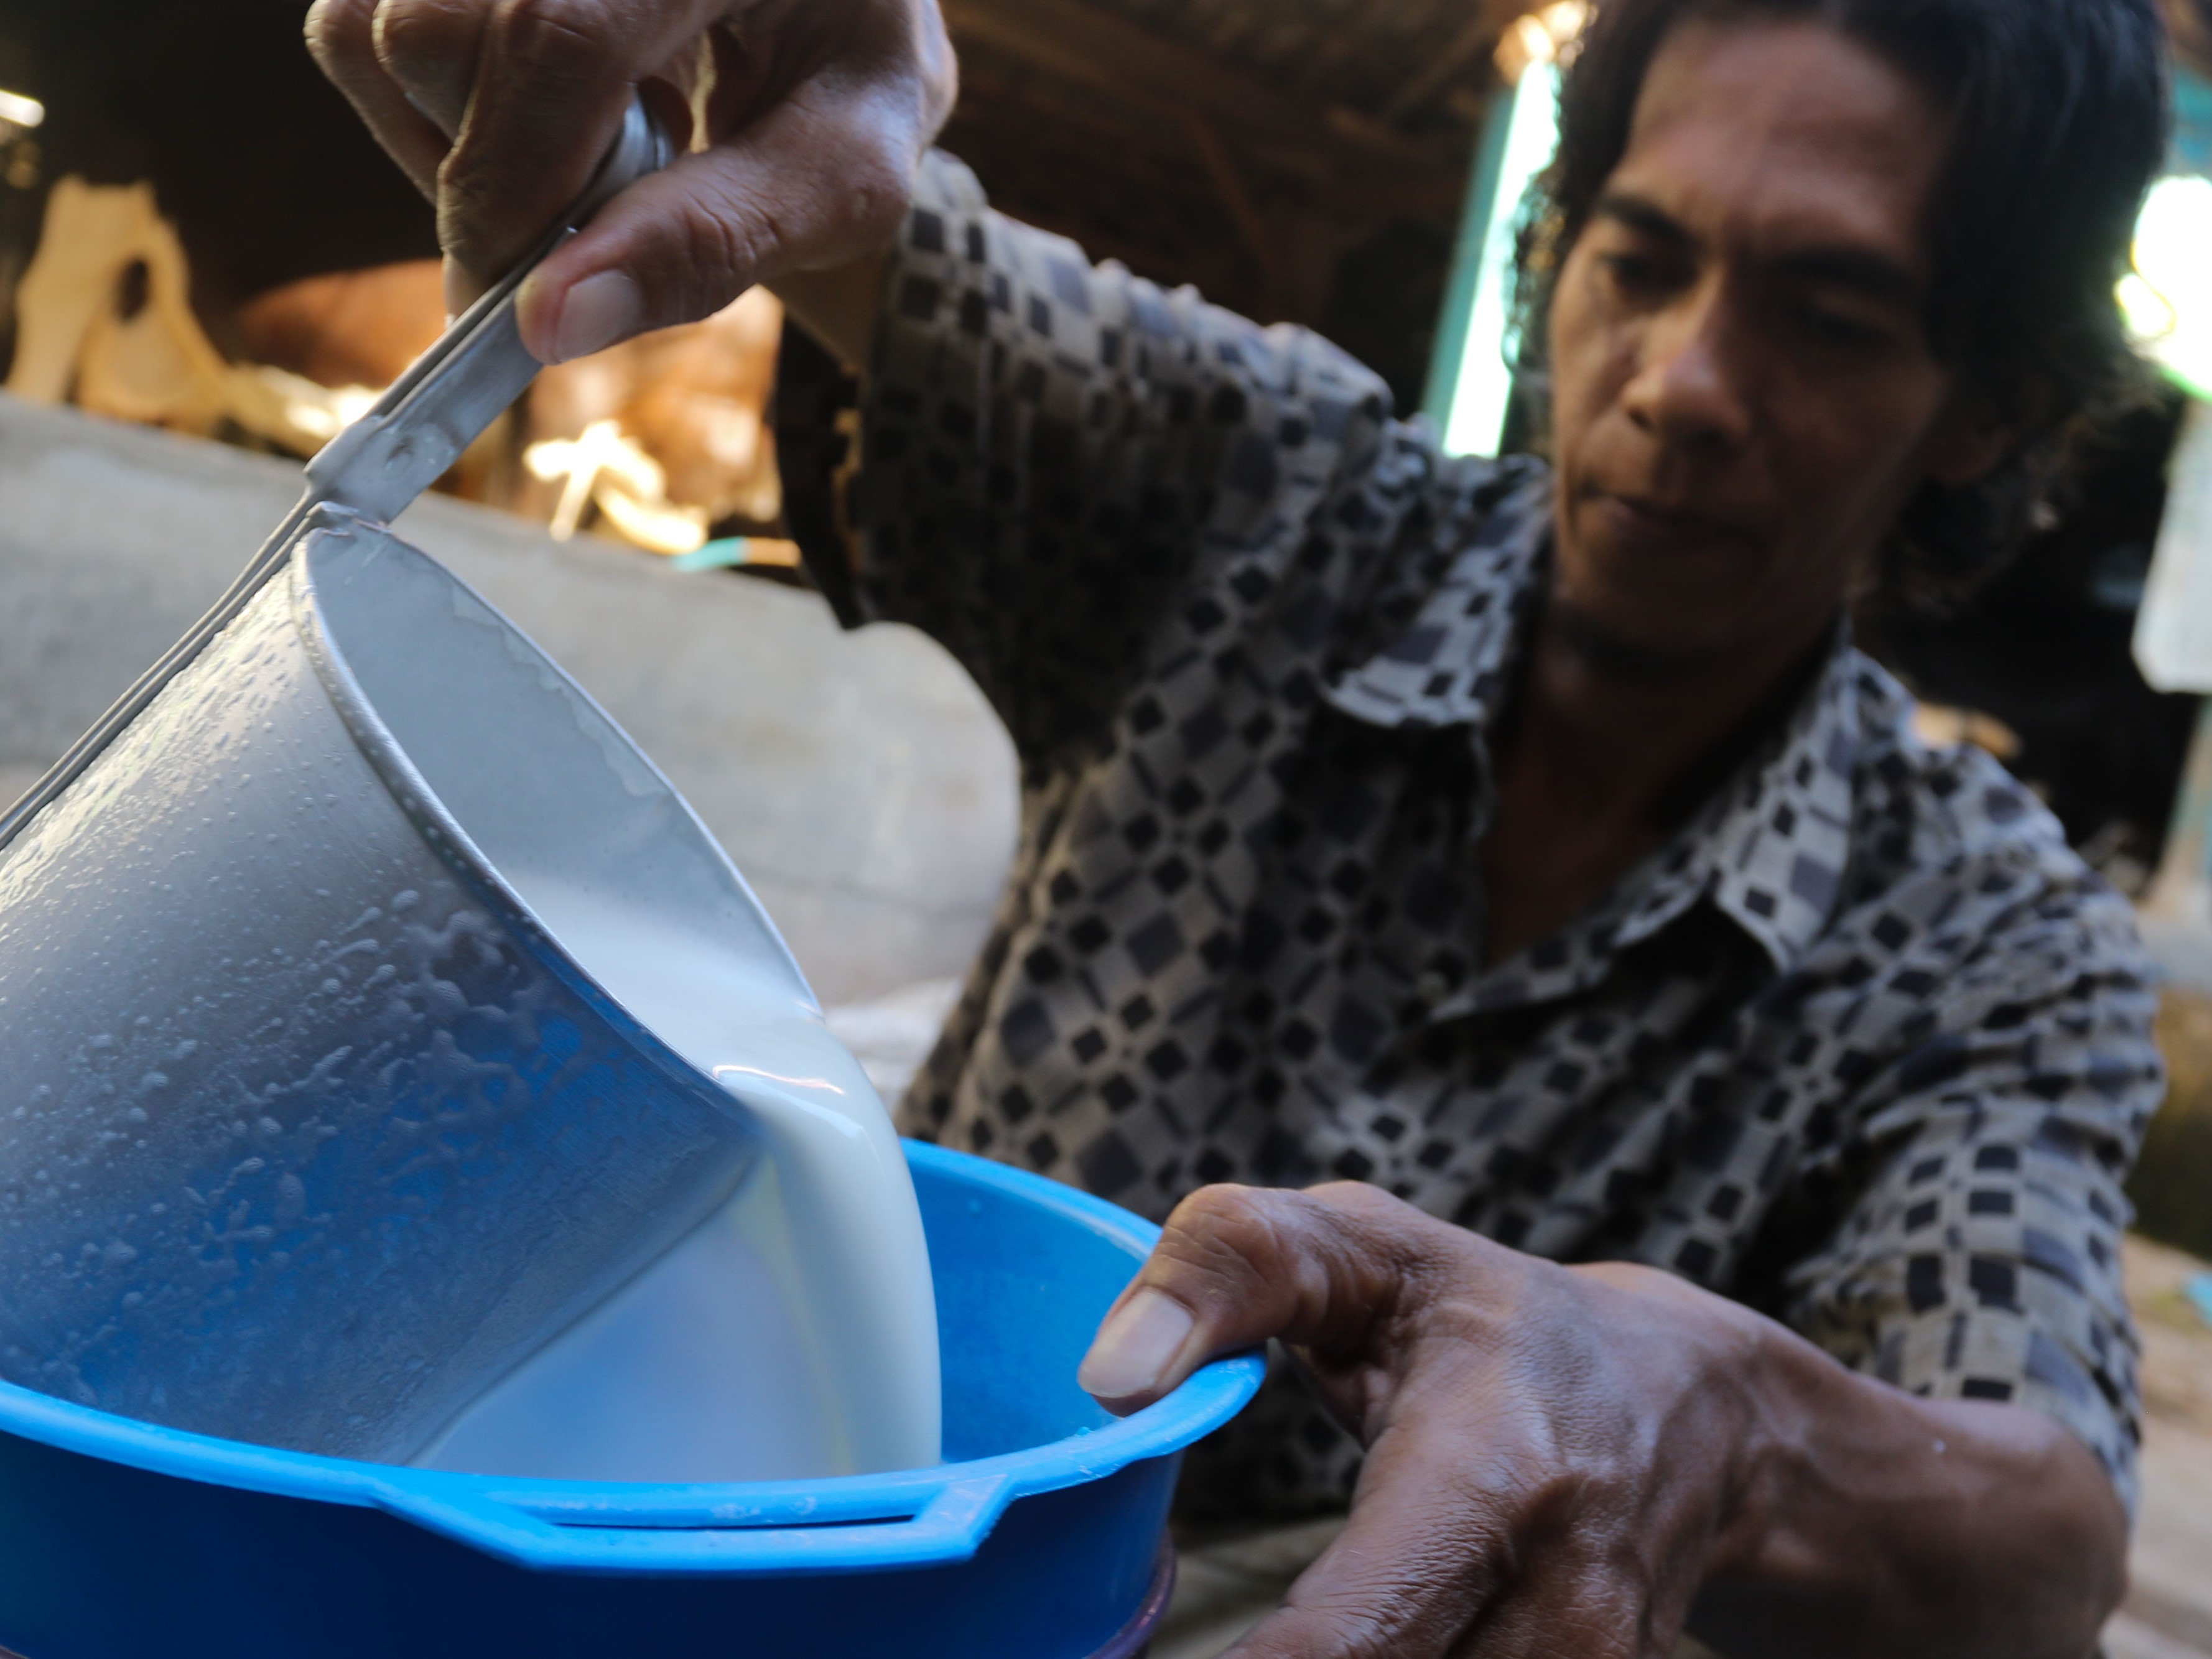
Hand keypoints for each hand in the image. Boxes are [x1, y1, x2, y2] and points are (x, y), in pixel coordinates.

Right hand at [306, 0, 953, 361]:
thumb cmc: (851, 77)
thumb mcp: (844, 173)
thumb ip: (716, 241)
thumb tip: (547, 326)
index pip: (562, 34)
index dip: (519, 189)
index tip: (521, 310)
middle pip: (434, 31)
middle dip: (492, 177)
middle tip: (606, 204)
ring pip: (371, 31)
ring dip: (456, 141)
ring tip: (594, 138)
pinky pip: (355, 30)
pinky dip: (425, 108)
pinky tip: (537, 108)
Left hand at [1078, 1183, 2125, 1658]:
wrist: (1693, 1408)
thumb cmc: (1487, 1318)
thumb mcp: (1360, 1245)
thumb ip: (1227, 1270)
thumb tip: (1110, 1380)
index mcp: (1490, 1479)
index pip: (1347, 1642)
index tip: (1125, 1648)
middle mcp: (1558, 1608)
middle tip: (1172, 1628)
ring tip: (1247, 1626)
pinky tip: (1330, 1635)